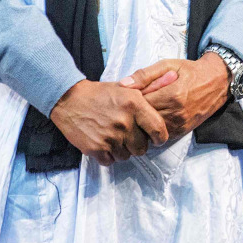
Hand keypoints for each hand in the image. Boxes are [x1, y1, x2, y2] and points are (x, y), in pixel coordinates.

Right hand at [49, 79, 169, 165]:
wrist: (70, 99)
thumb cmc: (101, 93)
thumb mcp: (127, 88)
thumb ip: (148, 93)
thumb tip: (172, 81)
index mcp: (135, 105)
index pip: (158, 130)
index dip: (160, 137)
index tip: (156, 138)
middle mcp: (124, 122)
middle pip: (142, 148)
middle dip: (138, 144)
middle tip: (130, 136)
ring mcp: (109, 137)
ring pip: (126, 156)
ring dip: (122, 150)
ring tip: (115, 137)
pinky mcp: (94, 148)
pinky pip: (110, 161)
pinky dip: (108, 156)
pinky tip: (105, 143)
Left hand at [121, 54, 230, 141]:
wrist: (217, 81)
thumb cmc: (191, 71)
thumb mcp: (168, 64)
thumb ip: (145, 74)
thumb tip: (123, 84)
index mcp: (172, 95)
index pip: (139, 104)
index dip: (131, 100)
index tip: (128, 95)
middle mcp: (176, 113)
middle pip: (143, 119)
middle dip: (135, 112)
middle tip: (131, 105)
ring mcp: (180, 124)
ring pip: (150, 130)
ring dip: (143, 122)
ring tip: (141, 112)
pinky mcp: (183, 131)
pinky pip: (160, 135)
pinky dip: (153, 128)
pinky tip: (152, 118)